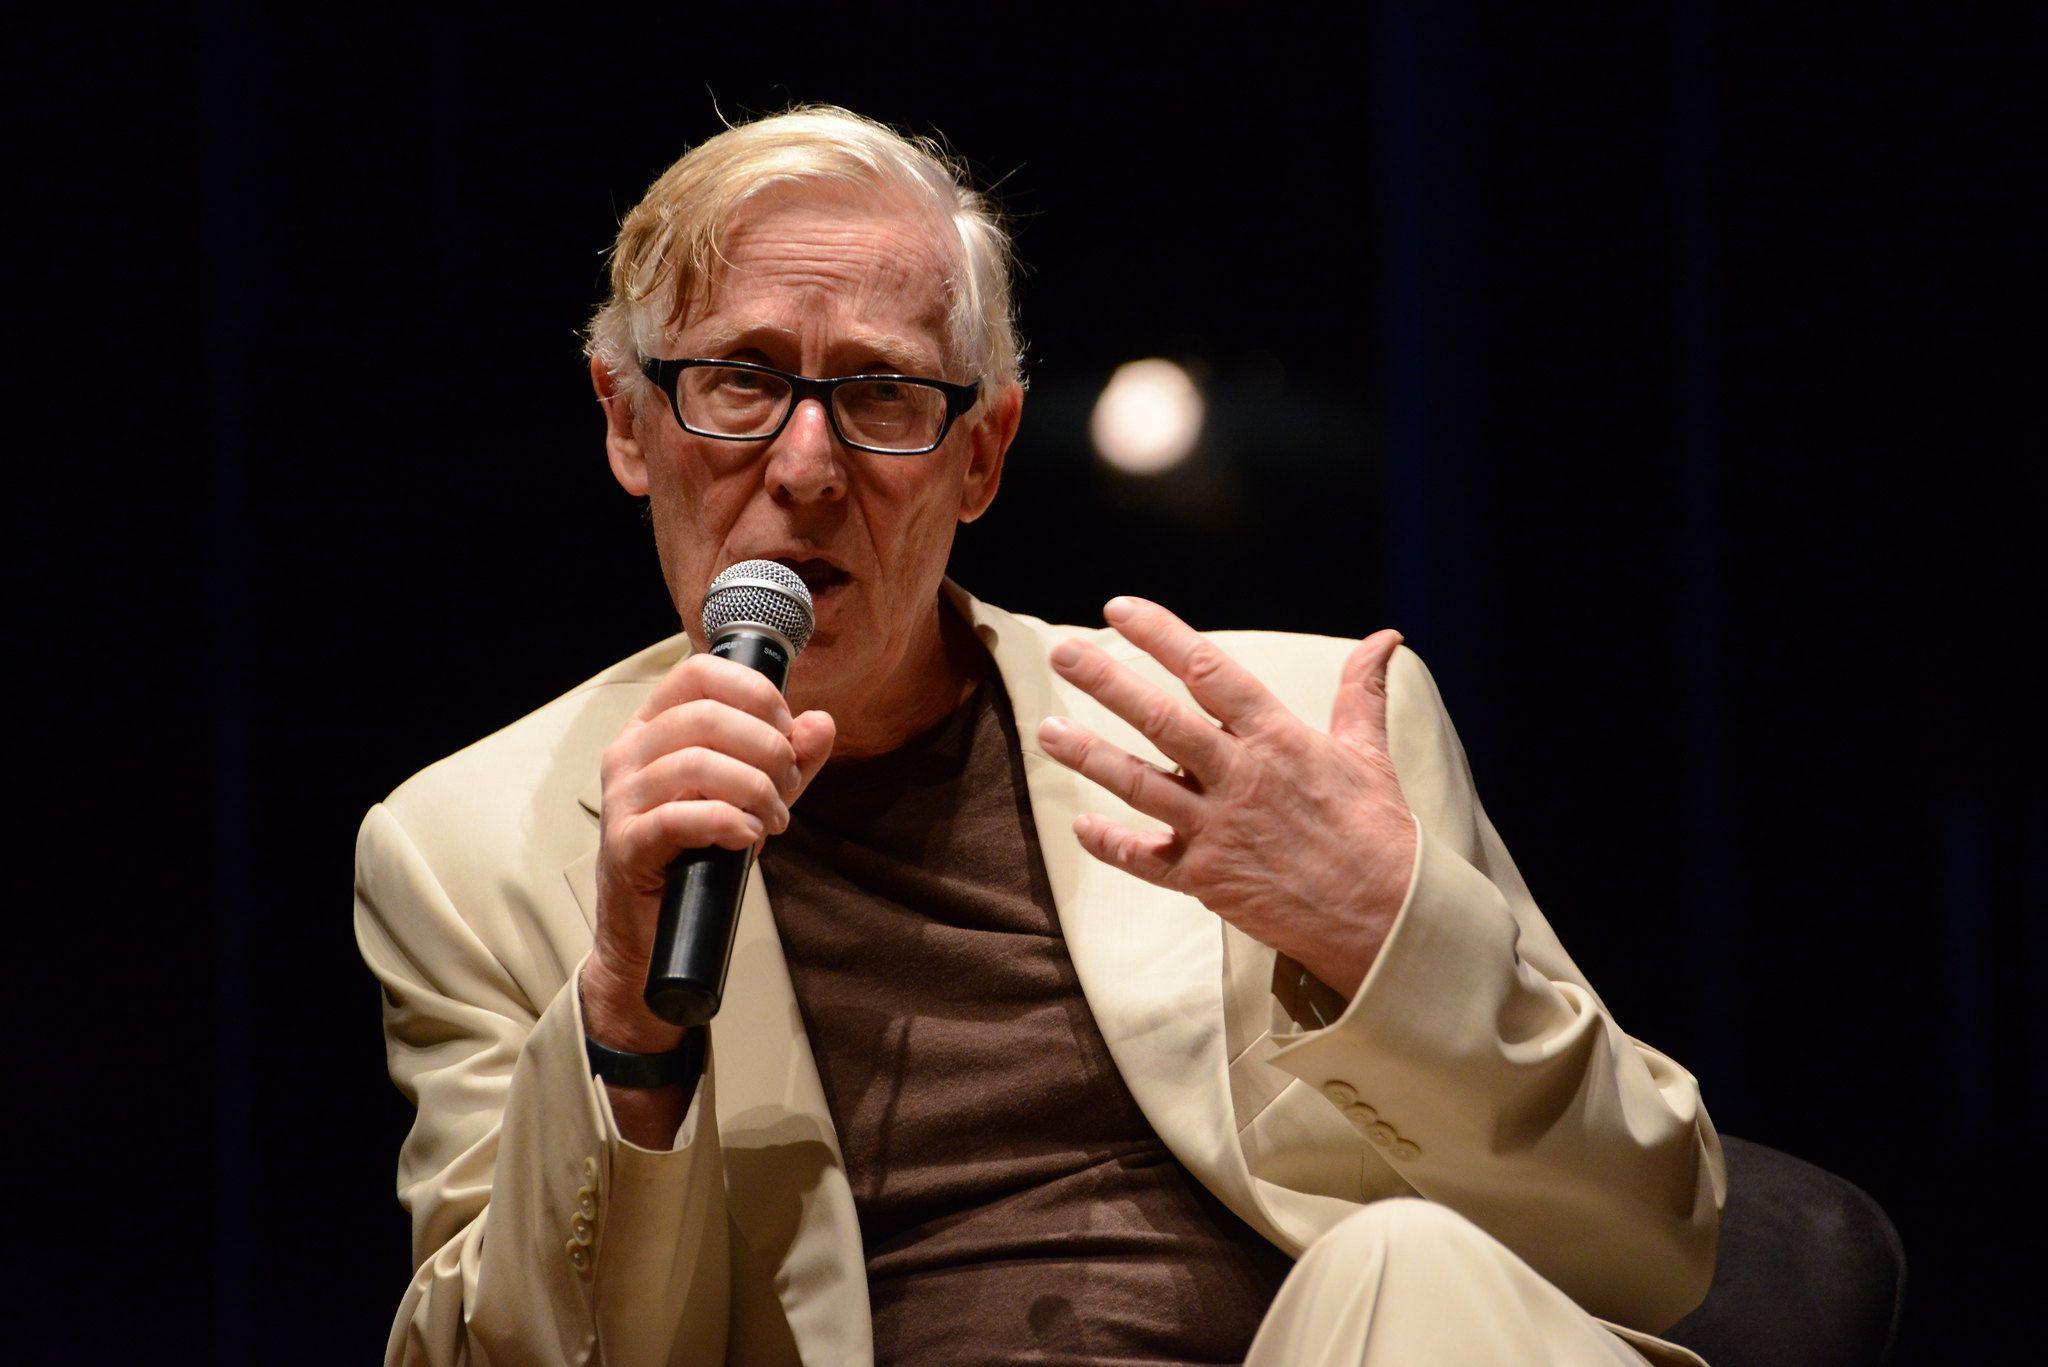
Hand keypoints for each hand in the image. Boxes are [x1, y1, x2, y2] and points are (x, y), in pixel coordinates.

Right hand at [582, 653, 835, 1052]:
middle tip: (788, 786)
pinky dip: (727, 821)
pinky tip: (748, 836)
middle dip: (766, 748)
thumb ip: (791, 758)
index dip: (755, 693)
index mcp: (654, 725)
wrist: (656, 926)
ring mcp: (621, 798)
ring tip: (775, 820)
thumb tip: (822, 723)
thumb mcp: (755, 794)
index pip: (700, 672)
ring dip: (754, 790)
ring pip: (695, 763)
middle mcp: (629, 752)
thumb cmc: (699, 849)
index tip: (786, 729)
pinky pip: (679, 817)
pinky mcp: (626, 843)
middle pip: (705, 716)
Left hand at [1035, 597, 1414, 998]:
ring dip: (1090, 755)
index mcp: (1278, 739)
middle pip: (1161, 719)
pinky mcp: (1206, 878)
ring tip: (1047, 729)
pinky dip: (1111, 842)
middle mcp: (1241, 777)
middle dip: (1107, 682)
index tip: (1120, 610)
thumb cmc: (1377, 832)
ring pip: (1140, 783)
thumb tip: (1384, 638)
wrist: (1384, 917)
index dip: (1161, 635)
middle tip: (1063, 652)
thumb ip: (1361, 692)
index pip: (1211, 671)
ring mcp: (1218, 829)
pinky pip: (1145, 859)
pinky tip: (1081, 824)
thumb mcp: (1369, 754)